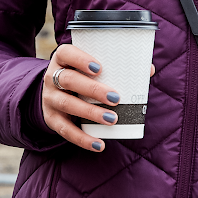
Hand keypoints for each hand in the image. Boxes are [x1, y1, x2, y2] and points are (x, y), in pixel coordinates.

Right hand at [40, 43, 154, 153]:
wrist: (54, 95)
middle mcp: (52, 77)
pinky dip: (82, 138)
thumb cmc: (81, 77)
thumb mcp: (90, 69)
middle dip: (92, 89)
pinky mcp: (51, 118)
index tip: (100, 68)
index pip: (66, 53)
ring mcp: (49, 98)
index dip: (80, 59)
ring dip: (90, 112)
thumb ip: (117, 67)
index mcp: (62, 59)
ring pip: (66, 103)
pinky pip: (65, 130)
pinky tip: (99, 144)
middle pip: (68, 80)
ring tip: (112, 119)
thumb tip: (148, 69)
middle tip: (116, 97)